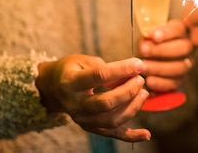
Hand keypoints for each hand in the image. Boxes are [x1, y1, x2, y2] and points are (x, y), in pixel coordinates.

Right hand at [36, 55, 150, 141]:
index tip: (139, 64)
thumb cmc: (71, 70)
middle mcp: (75, 104)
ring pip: (111, 121)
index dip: (122, 69)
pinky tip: (146, 134)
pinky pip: (112, 134)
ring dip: (133, 107)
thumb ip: (106, 68)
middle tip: (140, 79)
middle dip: (128, 91)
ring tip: (143, 92)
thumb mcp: (84, 61)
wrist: (51, 88)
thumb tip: (130, 76)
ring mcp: (82, 119)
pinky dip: (131, 136)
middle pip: (106, 103)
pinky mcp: (90, 127)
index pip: (100, 76)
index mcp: (71, 82)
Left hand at [139, 18, 192, 91]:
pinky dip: (162, 83)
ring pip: (180, 67)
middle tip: (144, 51)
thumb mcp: (152, 34)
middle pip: (183, 48)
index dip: (166, 33)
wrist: (157, 57)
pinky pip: (176, 83)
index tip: (153, 36)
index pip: (178, 30)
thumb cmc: (153, 42)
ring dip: (160, 68)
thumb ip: (150, 34)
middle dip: (162, 50)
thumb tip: (148, 37)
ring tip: (143, 67)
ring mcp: (187, 64)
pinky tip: (150, 80)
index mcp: (181, 32)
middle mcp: (188, 47)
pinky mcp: (182, 79)